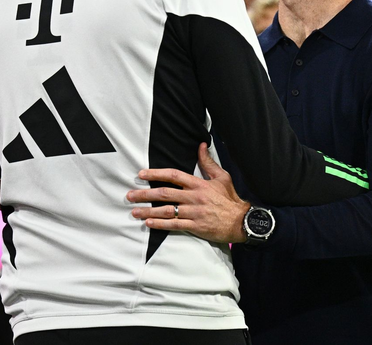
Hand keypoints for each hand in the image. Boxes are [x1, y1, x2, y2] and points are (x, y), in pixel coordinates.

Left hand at [127, 143, 250, 243]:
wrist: (241, 221)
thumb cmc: (231, 199)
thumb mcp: (222, 176)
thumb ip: (208, 162)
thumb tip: (201, 145)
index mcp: (199, 184)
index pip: (173, 175)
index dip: (156, 173)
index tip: (142, 174)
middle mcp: (194, 197)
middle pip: (165, 193)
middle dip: (145, 194)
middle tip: (130, 195)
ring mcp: (194, 212)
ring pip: (166, 210)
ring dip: (148, 211)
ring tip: (134, 211)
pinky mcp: (195, 226)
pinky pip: (174, 225)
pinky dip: (160, 224)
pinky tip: (149, 224)